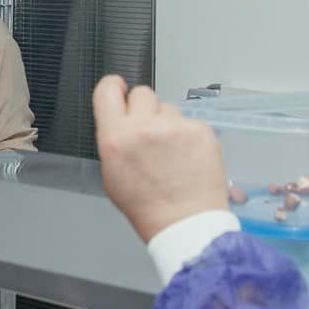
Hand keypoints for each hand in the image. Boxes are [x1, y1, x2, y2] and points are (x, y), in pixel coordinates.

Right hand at [93, 75, 229, 244]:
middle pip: (142, 92)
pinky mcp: (201, 130)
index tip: (119, 88)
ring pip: (169, 108)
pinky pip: (190, 122)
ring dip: (168, 123)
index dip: (113, 86)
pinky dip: (189, 136)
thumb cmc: (147, 205)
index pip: (107, 89)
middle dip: (144, 109)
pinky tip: (187, 158)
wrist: (184, 222)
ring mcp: (175, 127)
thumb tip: (118, 121)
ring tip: (172, 153)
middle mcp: (144, 127)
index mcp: (115, 138)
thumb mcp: (111, 173)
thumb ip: (113, 140)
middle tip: (150, 132)